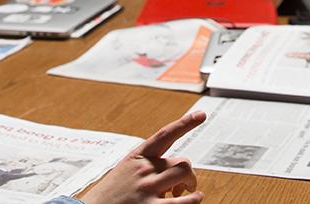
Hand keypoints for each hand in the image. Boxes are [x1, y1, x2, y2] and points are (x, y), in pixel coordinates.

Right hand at [81, 111, 206, 203]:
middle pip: (182, 161)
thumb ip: (145, 166)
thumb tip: (170, 168)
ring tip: (185, 193)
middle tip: (185, 186)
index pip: (165, 135)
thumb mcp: (123, 171)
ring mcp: (148, 189)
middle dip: (189, 173)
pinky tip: (193, 199)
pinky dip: (194, 200)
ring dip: (191, 184)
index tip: (201, 114)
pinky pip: (183, 202)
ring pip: (184, 173)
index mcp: (137, 158)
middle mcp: (144, 170)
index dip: (185, 123)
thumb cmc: (108, 195)